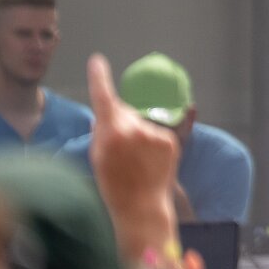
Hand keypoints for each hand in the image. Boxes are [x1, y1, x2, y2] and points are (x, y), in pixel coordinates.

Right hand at [86, 53, 180, 262]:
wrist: (142, 207)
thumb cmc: (114, 185)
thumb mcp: (97, 158)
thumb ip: (101, 132)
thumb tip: (105, 114)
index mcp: (111, 133)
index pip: (104, 99)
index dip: (100, 78)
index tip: (97, 61)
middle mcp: (135, 129)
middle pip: (123, 112)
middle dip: (119, 121)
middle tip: (117, 150)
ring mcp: (155, 133)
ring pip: (140, 123)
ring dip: (136, 135)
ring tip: (134, 161)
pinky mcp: (170, 140)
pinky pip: (156, 132)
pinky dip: (150, 142)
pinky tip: (148, 162)